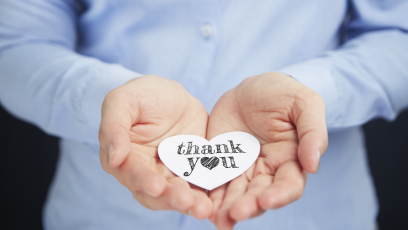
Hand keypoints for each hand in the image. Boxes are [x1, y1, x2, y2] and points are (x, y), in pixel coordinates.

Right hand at [98, 75, 211, 218]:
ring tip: (203, 208)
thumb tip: (113, 159)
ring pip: (177, 194)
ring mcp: (171, 174)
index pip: (131, 173)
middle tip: (186, 201)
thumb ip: (113, 127)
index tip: (156, 185)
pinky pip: (199, 186)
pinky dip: (206, 195)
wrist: (175, 96)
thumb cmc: (143, 95)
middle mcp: (146, 172)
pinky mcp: (192, 173)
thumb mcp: (123, 100)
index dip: (142, 180)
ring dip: (189, 203)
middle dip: (170, 198)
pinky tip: (215, 203)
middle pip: (155, 192)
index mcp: (126, 157)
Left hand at [207, 72, 327, 229]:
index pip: (289, 185)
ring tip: (217, 219)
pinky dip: (209, 194)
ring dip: (227, 208)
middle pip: (259, 195)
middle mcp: (266, 170)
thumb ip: (313, 133)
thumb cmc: (282, 93)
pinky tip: (202, 205)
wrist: (250, 87)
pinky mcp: (220, 162)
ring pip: (235, 194)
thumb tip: (313, 166)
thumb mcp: (304, 104)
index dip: (279, 195)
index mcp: (290, 160)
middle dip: (248, 206)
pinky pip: (214, 180)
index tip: (266, 200)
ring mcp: (241, 168)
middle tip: (235, 213)